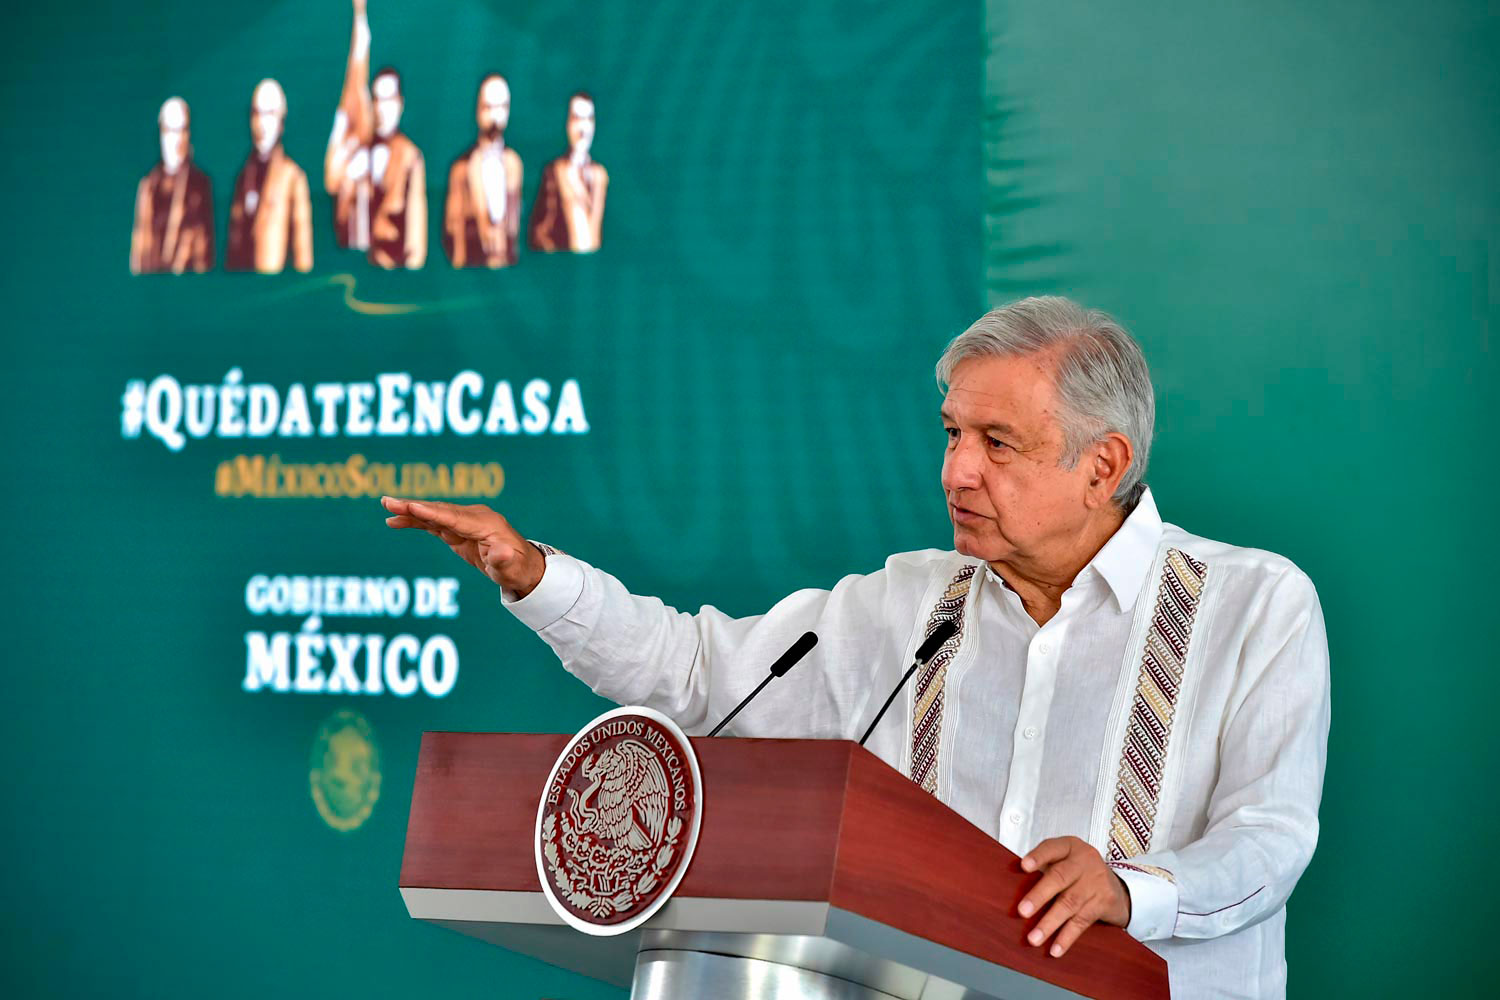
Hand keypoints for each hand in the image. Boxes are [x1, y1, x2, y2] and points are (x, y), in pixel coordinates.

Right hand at [381, 496, 546, 597]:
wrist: (522, 567)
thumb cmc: (516, 568)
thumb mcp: (511, 568)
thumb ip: (503, 560)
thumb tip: (500, 553)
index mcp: (486, 523)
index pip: (453, 517)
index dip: (431, 512)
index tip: (411, 506)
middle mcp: (474, 517)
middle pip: (439, 510)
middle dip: (413, 506)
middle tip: (388, 501)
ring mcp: (465, 522)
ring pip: (433, 514)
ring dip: (410, 511)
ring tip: (386, 506)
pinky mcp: (458, 530)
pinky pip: (433, 523)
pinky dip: (415, 521)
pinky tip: (396, 521)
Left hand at [1016, 836, 1130, 957]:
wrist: (1118, 889)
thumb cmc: (1080, 873)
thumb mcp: (1066, 861)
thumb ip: (1044, 866)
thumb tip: (1010, 886)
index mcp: (1071, 847)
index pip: (1052, 848)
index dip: (1038, 857)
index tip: (1023, 866)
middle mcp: (1085, 861)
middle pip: (1059, 877)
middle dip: (1039, 896)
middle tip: (1022, 912)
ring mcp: (1096, 882)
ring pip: (1069, 903)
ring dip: (1049, 923)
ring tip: (1033, 938)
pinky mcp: (1104, 903)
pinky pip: (1082, 922)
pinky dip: (1066, 937)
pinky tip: (1055, 949)